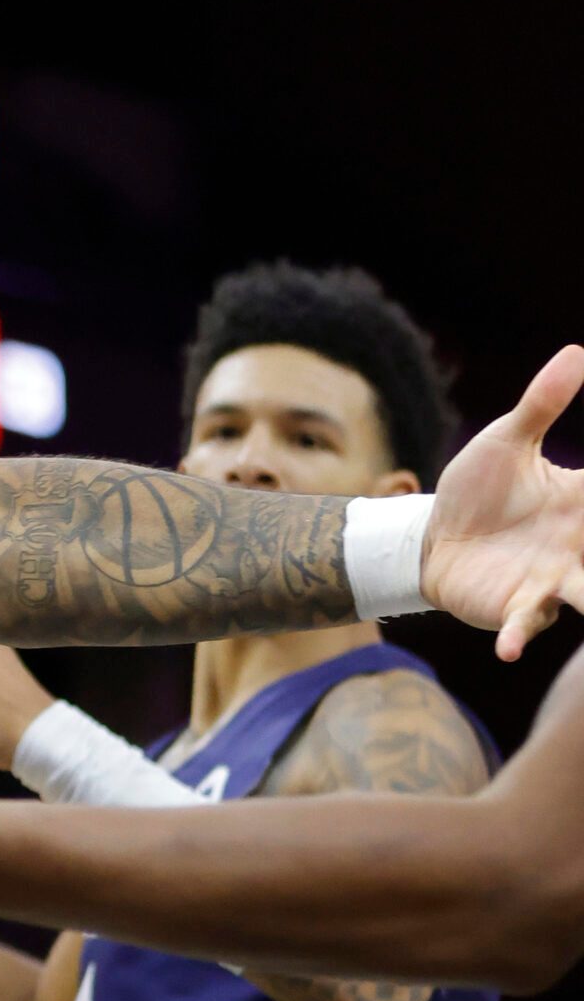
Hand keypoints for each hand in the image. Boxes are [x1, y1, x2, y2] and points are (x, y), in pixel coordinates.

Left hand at [427, 346, 583, 661]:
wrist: (431, 539)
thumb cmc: (477, 491)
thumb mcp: (506, 441)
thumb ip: (542, 403)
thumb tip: (578, 352)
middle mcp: (582, 546)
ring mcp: (557, 580)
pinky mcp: (519, 606)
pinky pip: (527, 622)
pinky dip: (522, 633)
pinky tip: (510, 648)